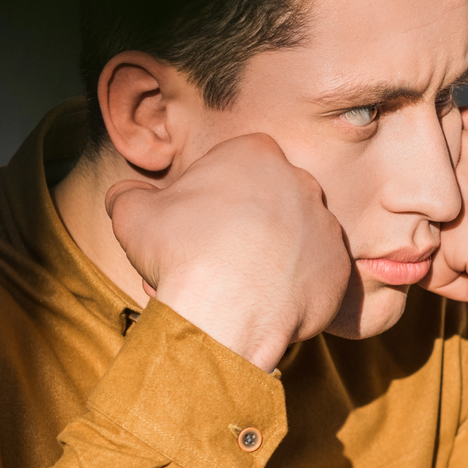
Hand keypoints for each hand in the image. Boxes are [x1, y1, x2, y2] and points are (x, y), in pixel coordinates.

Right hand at [104, 134, 353, 370]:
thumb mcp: (131, 214)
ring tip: (240, 285)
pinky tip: (265, 303)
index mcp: (255, 154)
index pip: (237, 162)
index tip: (198, 220)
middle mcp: (301, 182)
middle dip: (246, 223)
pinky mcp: (340, 268)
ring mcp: (326, 226)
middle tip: (216, 255)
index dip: (214, 191)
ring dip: (272, 254)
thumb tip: (126, 194)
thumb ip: (129, 194)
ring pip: (295, 236)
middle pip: (270, 198)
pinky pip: (316, 274)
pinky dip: (294, 287)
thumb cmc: (181, 254)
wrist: (227, 313)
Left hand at [424, 108, 467, 328]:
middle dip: (436, 228)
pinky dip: (451, 281)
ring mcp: (454, 182)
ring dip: (442, 256)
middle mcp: (458, 140)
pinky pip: (421, 267)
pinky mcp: (452, 228)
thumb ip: (439, 179)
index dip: (441, 203)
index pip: (410, 169)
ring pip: (407, 232)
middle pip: (403, 199)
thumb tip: (378, 214)